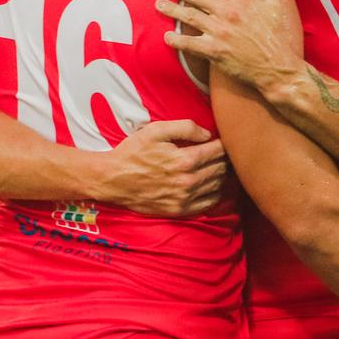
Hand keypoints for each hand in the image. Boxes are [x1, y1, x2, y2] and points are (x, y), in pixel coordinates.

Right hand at [100, 119, 227, 216]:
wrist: (112, 180)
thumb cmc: (134, 152)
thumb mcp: (156, 130)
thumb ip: (186, 127)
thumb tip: (208, 134)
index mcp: (185, 160)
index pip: (218, 151)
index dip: (224, 143)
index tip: (223, 139)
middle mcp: (189, 181)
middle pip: (221, 169)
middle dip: (226, 158)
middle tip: (225, 152)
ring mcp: (185, 199)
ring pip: (217, 186)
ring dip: (223, 175)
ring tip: (222, 167)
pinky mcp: (179, 211)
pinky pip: (208, 204)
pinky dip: (215, 194)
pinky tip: (213, 186)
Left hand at [156, 0, 302, 93]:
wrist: (276, 66)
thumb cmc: (275, 36)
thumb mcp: (272, 4)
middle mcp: (228, 12)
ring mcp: (220, 31)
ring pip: (189, 16)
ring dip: (171, 9)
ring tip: (159, 5)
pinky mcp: (214, 51)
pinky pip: (190, 43)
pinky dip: (176, 40)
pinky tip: (167, 37)